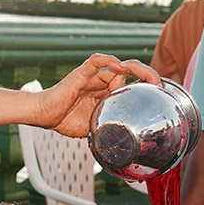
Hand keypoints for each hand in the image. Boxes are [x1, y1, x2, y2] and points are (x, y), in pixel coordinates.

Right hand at [35, 54, 159, 136]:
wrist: (44, 116)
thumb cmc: (64, 121)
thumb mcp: (94, 127)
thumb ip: (109, 128)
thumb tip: (126, 144)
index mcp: (107, 93)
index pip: (131, 83)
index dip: (146, 86)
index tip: (159, 95)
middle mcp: (102, 82)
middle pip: (131, 70)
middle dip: (149, 75)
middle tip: (159, 86)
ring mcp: (93, 76)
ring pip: (118, 64)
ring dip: (136, 70)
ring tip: (150, 79)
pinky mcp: (81, 73)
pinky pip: (97, 60)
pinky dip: (110, 61)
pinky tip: (120, 67)